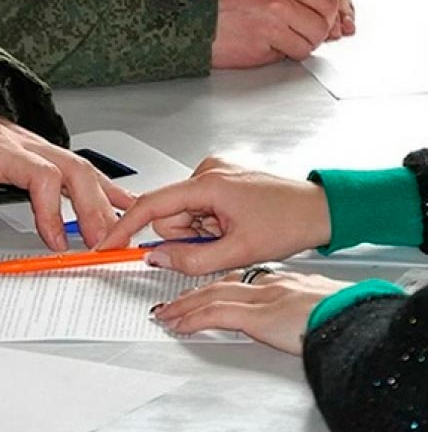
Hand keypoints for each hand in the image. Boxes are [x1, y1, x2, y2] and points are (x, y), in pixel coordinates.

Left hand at [0, 98, 135, 250]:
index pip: (38, 173)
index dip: (52, 208)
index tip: (55, 240)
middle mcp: (25, 144)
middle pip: (73, 170)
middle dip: (93, 209)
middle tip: (101, 244)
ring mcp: (40, 147)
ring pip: (84, 169)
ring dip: (105, 202)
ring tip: (120, 233)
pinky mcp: (47, 154)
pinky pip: (84, 170)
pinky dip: (107, 189)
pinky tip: (125, 206)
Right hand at [95, 156, 330, 274]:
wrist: (322, 209)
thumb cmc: (291, 221)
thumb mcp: (238, 251)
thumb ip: (191, 259)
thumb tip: (157, 258)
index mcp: (208, 183)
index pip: (151, 205)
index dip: (125, 227)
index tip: (108, 243)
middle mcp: (207, 171)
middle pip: (169, 215)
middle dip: (187, 236)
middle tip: (220, 242)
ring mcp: (214, 173)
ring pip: (183, 215)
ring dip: (201, 232)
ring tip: (232, 233)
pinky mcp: (220, 178)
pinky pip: (197, 207)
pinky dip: (209, 223)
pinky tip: (234, 224)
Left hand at [151, 270, 350, 354]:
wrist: (360, 319)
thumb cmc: (349, 315)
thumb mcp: (325, 306)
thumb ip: (305, 308)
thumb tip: (301, 318)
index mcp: (286, 281)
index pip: (242, 278)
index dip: (217, 283)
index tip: (203, 289)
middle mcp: (270, 285)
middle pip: (220, 284)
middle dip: (192, 293)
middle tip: (172, 301)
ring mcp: (262, 298)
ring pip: (210, 296)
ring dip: (184, 305)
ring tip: (166, 314)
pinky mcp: (258, 315)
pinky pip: (215, 314)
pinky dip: (192, 318)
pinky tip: (179, 325)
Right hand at [213, 0, 338, 67]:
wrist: (182, 9)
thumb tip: (311, 4)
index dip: (326, 14)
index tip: (319, 20)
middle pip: (322, 24)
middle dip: (315, 34)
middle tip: (302, 36)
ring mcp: (270, 25)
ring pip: (306, 44)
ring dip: (297, 47)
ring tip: (279, 42)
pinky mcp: (258, 49)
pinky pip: (283, 57)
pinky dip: (276, 55)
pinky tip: (260, 46)